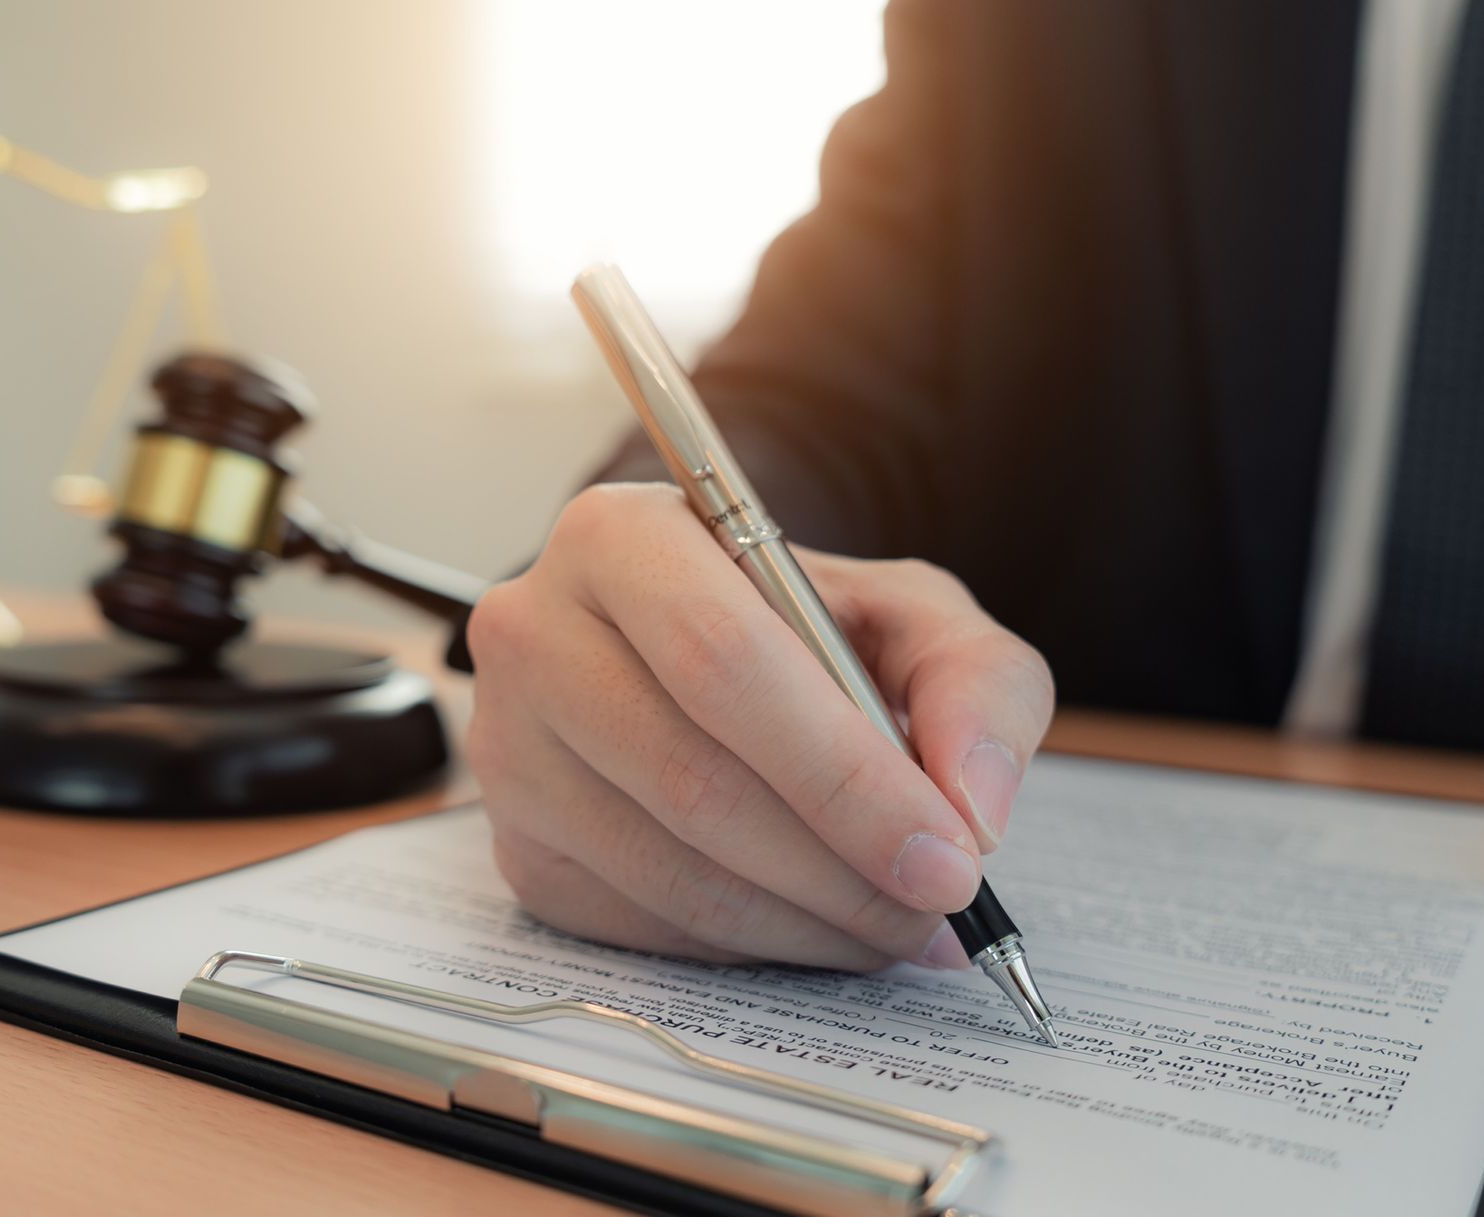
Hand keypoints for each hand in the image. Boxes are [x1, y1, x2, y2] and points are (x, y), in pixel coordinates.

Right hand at [464, 483, 1054, 971]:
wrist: (694, 660)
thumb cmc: (801, 631)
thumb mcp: (907, 615)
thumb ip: (975, 681)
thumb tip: (971, 807)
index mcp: (620, 536)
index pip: (722, 661)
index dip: (844, 774)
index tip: (949, 857)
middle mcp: (534, 632)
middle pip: (693, 779)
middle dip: (839, 868)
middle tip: (939, 910)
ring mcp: (508, 749)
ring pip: (670, 870)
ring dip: (806, 923)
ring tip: (897, 925)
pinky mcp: (516, 847)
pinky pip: (643, 923)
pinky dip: (750, 946)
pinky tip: (814, 922)